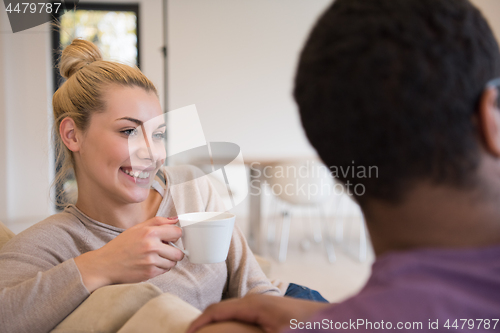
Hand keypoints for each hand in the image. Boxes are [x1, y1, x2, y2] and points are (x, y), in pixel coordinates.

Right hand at [75, 216, 183, 291]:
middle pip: (178, 252)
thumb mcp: (137, 228)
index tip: (171, 238)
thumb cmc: (121, 245)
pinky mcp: (149, 273)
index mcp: (149, 232)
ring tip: (154, 257)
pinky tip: (149, 264)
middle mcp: (151, 246)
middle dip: (174, 251)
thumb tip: (175, 219)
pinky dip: (160, 268)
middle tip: (164, 250)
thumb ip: (158, 222)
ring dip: (167, 261)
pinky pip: (165, 271)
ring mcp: (151, 261)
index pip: (177, 232)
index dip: (175, 235)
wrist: (105, 264)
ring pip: (173, 262)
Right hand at [187, 294, 329, 332]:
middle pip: (222, 309)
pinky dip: (232, 324)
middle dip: (205, 324)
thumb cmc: (310, 329)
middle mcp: (258, 300)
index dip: (198, 324)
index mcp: (255, 304)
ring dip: (219, 324)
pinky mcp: (273, 311)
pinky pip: (245, 316)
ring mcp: (266, 304)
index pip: (217, 310)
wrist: (340, 323)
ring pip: (233, 312)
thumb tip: (227, 332)